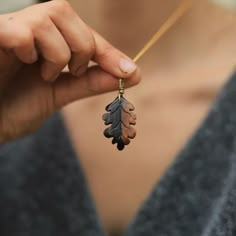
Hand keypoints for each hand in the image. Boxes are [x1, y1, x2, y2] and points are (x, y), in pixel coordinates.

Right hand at [0, 0, 140, 142]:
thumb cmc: (15, 108)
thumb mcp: (60, 94)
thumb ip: (90, 82)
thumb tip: (130, 75)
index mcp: (44, 42)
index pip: (83, 34)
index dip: (108, 51)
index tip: (130, 72)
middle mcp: (27, 29)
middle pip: (65, 12)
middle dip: (81, 47)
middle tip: (72, 71)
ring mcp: (9, 29)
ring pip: (48, 17)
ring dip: (58, 53)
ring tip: (45, 74)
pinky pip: (20, 30)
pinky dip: (30, 49)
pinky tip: (23, 62)